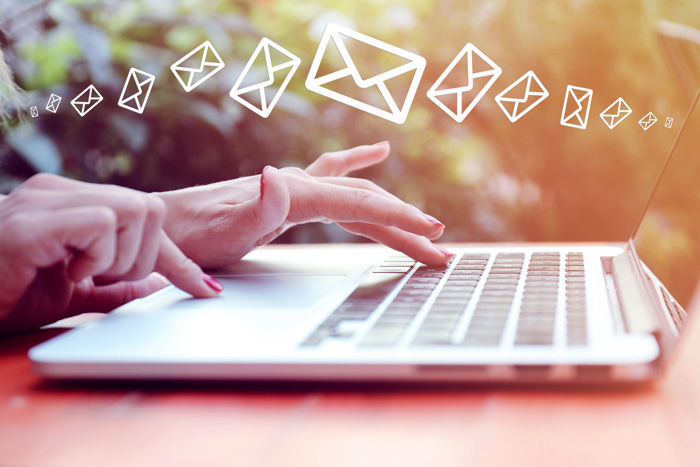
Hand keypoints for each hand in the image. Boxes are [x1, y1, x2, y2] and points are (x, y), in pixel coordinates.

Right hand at [0, 174, 221, 334]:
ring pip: (135, 210)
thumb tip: (158, 284)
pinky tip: (66, 270)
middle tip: (102, 279)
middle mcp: (61, 192)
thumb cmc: (2, 294)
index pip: (146, 218)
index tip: (207, 290)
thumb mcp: (71, 294)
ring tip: (80, 275)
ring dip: (121, 258)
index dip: (178, 259)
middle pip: (152, 207)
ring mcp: (46, 200)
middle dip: (145, 256)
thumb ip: (114, 287)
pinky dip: (98, 257)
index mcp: (73, 204)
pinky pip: (101, 224)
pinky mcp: (33, 221)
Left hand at [157, 142, 451, 268]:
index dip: (399, 220)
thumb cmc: (190, 236)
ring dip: (390, 210)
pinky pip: (333, 177)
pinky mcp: (286, 194)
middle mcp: (297, 184)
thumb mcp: (222, 230)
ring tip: (422, 225)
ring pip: (355, 195)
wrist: (163, 226)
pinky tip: (374, 155)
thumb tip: (279, 176)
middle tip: (439, 249)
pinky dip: (358, 167)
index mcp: (293, 194)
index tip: (432, 235)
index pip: (359, 206)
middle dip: (405, 225)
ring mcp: (292, 186)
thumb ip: (255, 206)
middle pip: (365, 201)